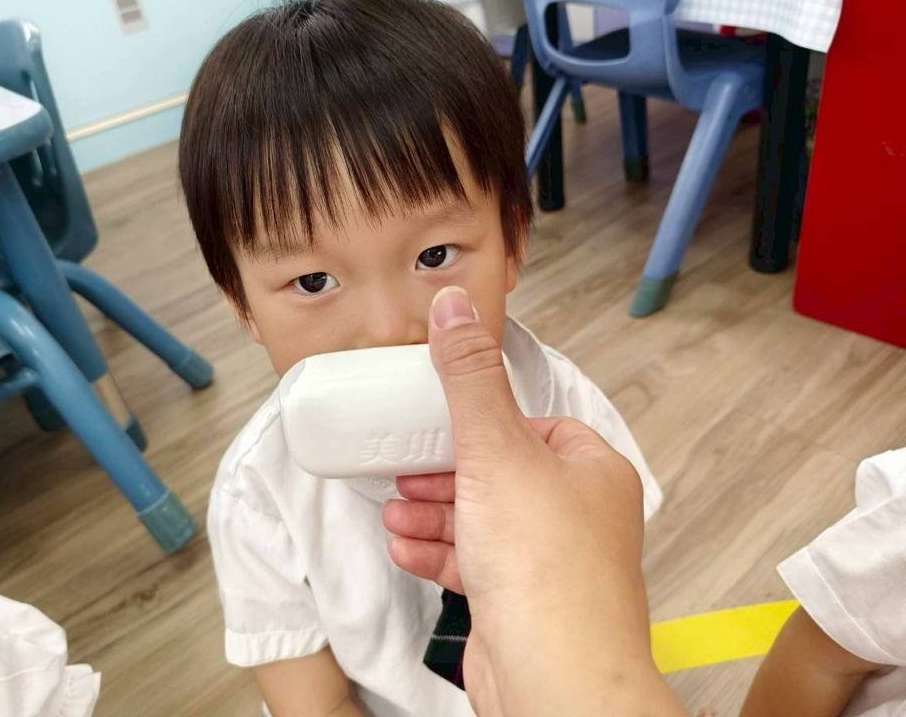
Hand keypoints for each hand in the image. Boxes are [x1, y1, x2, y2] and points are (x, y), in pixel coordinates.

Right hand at [382, 286, 684, 716]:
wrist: (555, 681)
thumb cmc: (547, 573)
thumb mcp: (496, 451)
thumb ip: (470, 379)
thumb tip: (456, 306)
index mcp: (590, 471)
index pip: (535, 424)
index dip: (484, 422)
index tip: (442, 421)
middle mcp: (578, 516)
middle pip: (501, 473)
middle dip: (444, 473)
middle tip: (406, 468)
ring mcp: (550, 563)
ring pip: (483, 520)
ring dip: (434, 514)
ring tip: (396, 511)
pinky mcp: (523, 604)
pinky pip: (475, 564)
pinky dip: (439, 553)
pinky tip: (406, 549)